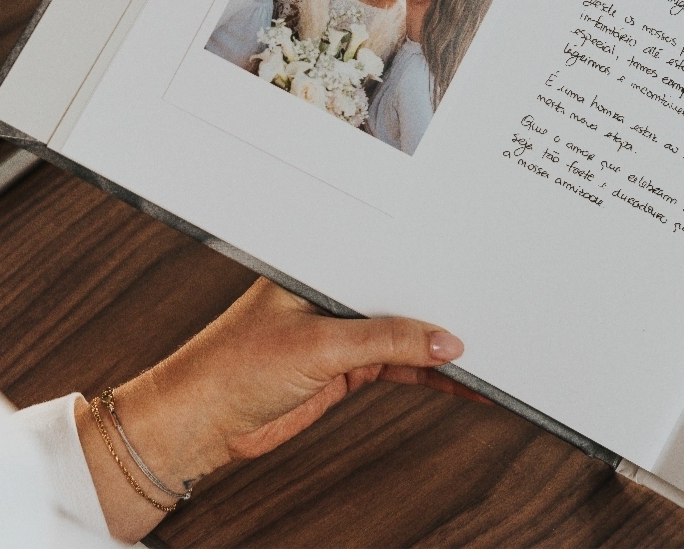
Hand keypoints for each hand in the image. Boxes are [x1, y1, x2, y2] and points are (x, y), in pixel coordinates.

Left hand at [78, 278, 475, 540]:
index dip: (427, 269)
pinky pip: (396, 367)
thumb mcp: (319, 344)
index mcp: (319, 265)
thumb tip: (441, 343)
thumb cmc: (229, 366)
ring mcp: (339, 332)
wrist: (198, 422)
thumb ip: (385, 342)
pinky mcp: (342, 367)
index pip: (386, 260)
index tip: (467, 279)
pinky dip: (425, 374)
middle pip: (400, 298)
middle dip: (439, 309)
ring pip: (403, 336)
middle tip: (485, 315)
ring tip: (483, 355)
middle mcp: (332, 293)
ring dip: (436, 348)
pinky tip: (456, 379)